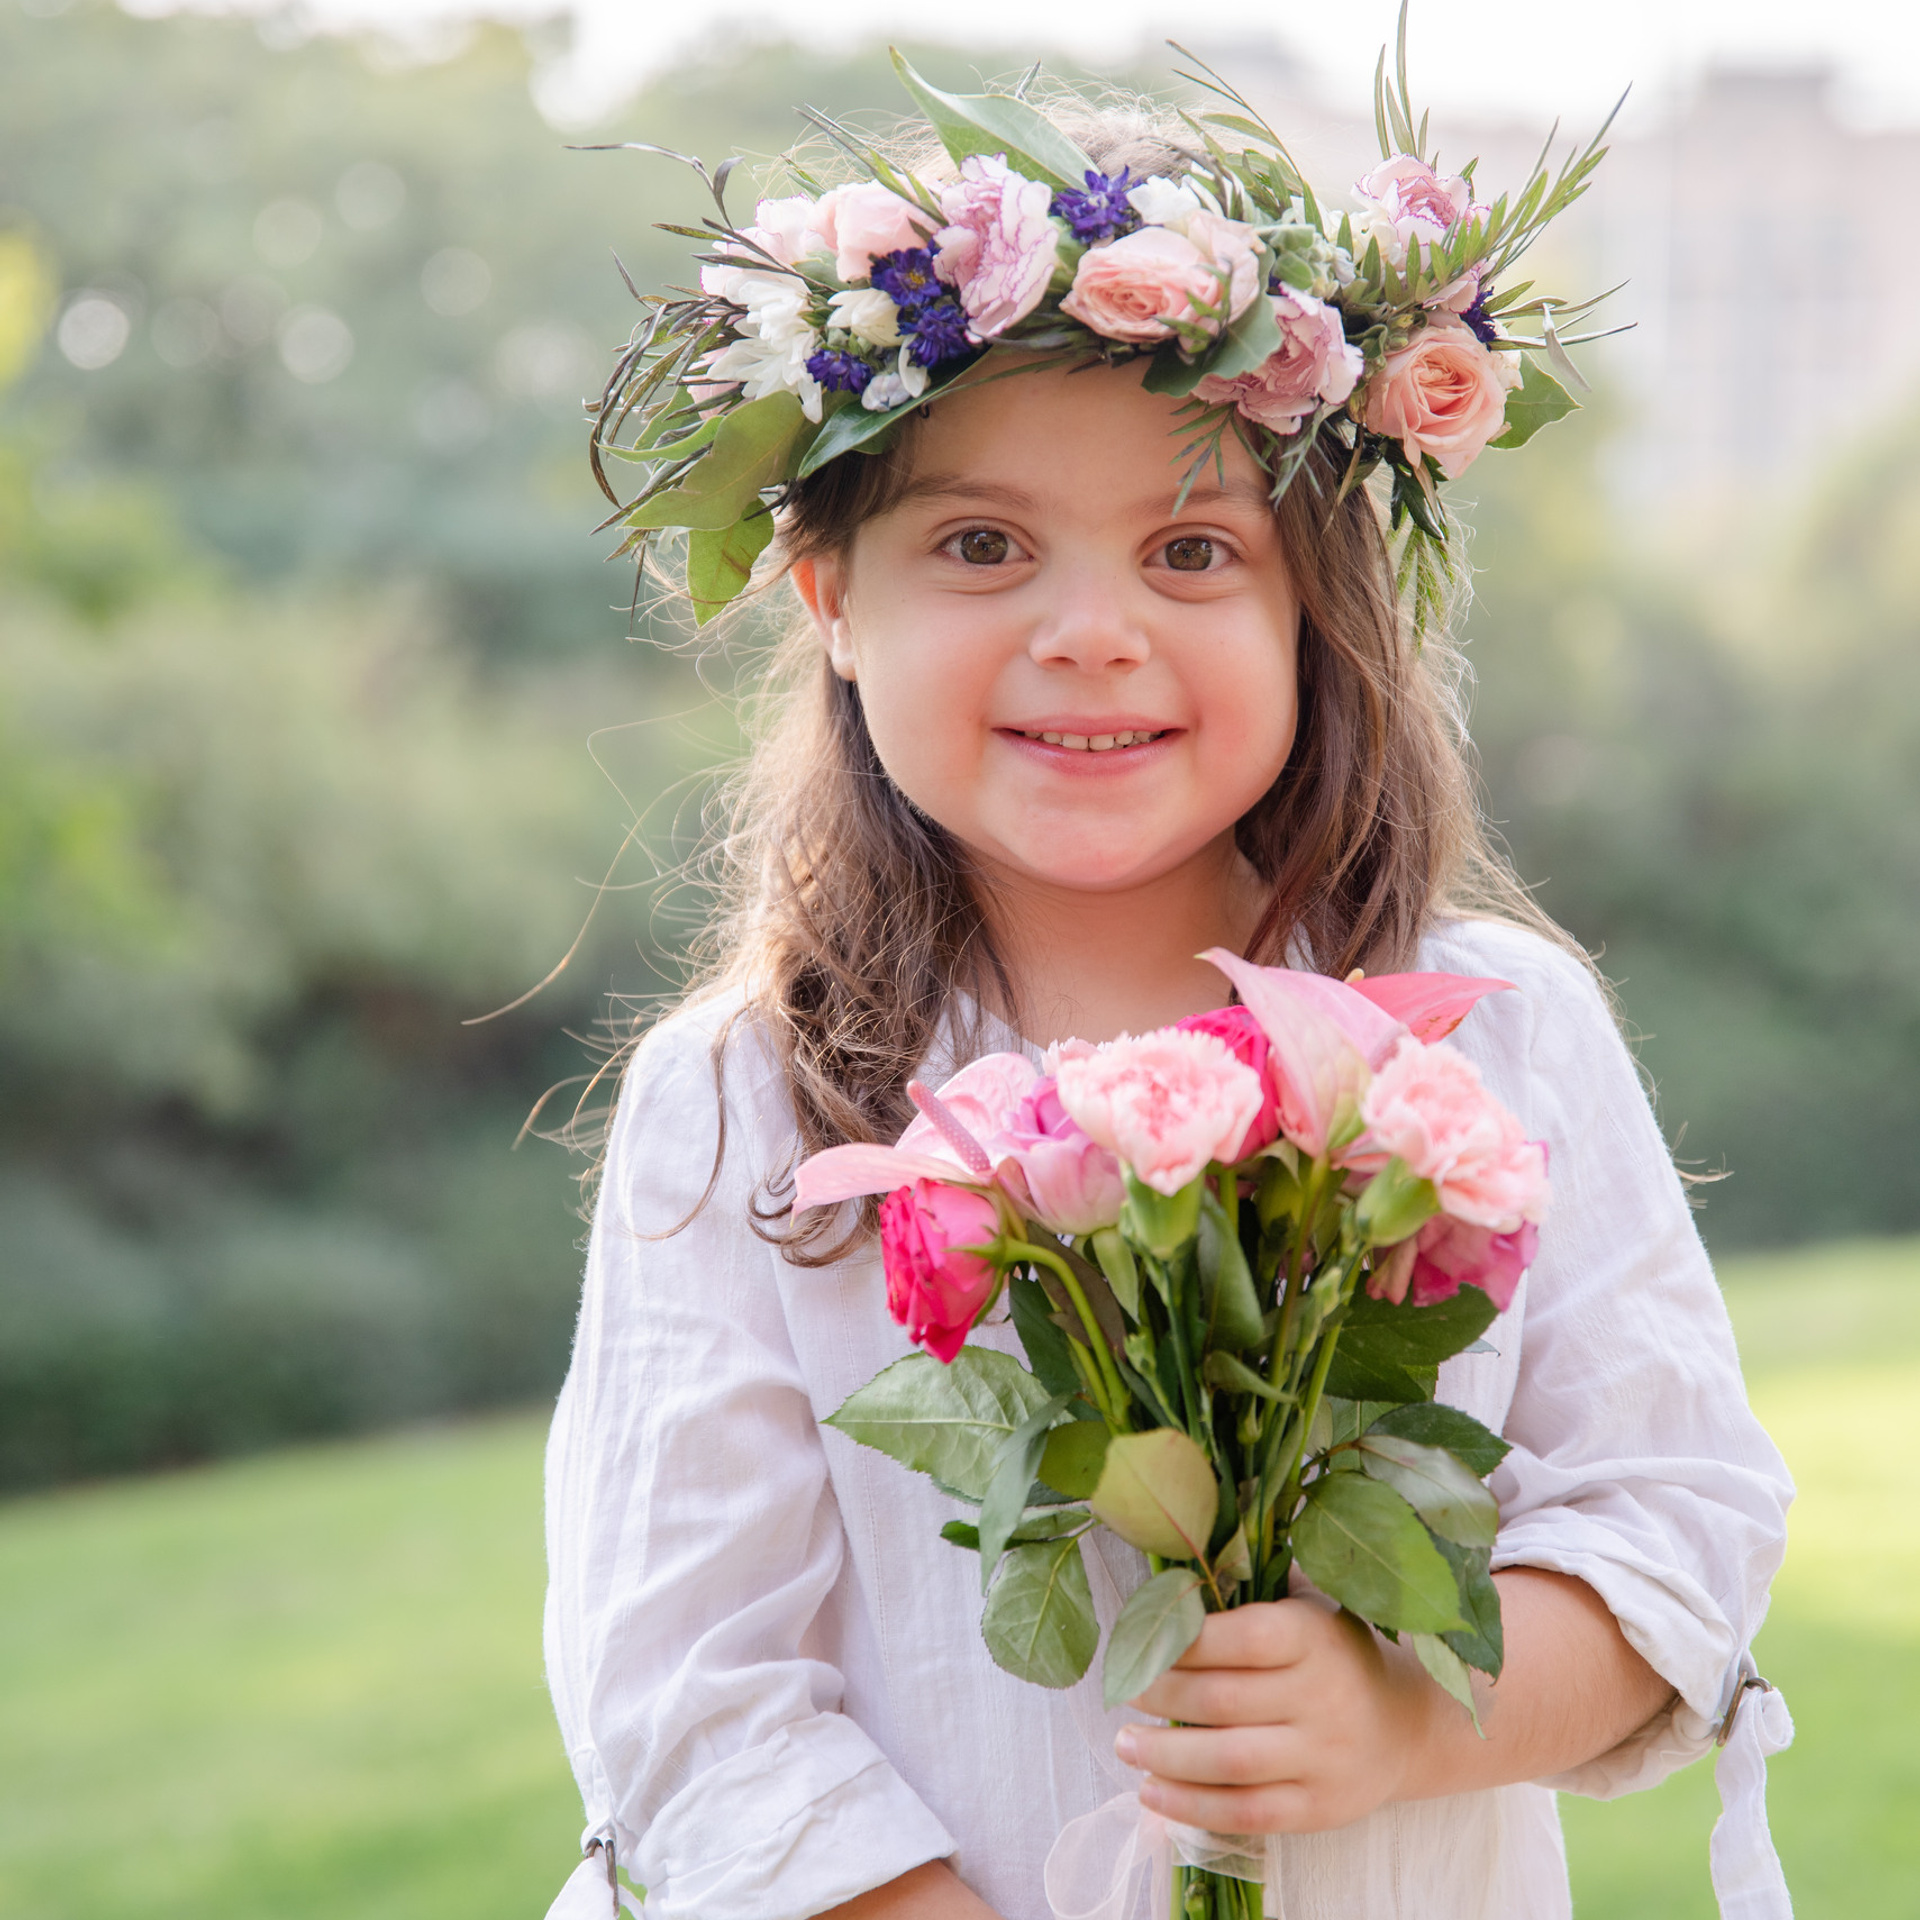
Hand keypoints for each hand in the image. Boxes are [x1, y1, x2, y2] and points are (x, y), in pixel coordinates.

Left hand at [1114, 1594, 1437, 1833]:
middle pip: (1224, 1701)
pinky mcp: (1318, 1809)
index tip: (1141, 1641)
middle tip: (1122, 1690)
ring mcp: (1324, 1758)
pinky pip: (1246, 1813)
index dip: (1184, 1640)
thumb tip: (1169, 1578)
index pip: (1243, 1636)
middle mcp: (1324, 1697)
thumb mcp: (1306, 1607)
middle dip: (1161, 1696)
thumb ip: (1248, 1590)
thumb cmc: (1333, 1654)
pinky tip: (1151, 1792)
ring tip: (1125, 1743)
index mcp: (1315, 1637)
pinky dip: (1191, 1807)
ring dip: (1165, 1756)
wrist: (1405, 1727)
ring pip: (1230, 1762)